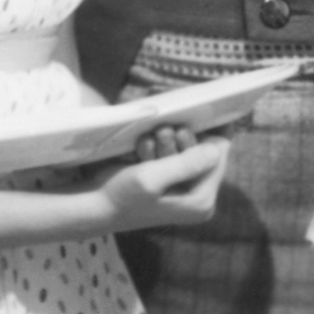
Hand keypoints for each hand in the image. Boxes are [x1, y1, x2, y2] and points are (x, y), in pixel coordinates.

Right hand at [94, 138, 229, 233]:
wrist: (94, 206)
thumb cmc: (120, 195)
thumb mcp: (152, 178)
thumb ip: (186, 164)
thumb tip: (218, 149)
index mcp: (201, 200)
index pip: (219, 157)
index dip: (213, 131)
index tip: (207, 108)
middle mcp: (198, 197)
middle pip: (203, 153)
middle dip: (180, 139)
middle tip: (161, 131)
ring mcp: (185, 190)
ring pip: (186, 151)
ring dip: (166, 142)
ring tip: (146, 142)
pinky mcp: (171, 183)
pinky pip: (173, 156)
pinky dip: (158, 149)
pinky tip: (142, 148)